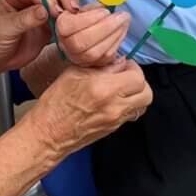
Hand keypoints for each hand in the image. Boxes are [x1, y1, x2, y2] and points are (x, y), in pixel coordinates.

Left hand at [0, 0, 76, 72]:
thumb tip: (45, 11)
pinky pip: (65, 15)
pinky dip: (73, 17)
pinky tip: (76, 23)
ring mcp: (43, 8)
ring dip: (71, 3)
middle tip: (72, 9)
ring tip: (76, 16)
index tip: (56, 11)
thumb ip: (24, 19)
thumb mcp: (4, 29)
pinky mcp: (51, 22)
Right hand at [24, 59, 152, 159]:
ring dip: (137, 94)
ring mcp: (116, 120)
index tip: (123, 64)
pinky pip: (131, 114)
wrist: (49, 133)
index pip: (137, 77)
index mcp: (105, 89)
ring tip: (121, 87)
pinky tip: (114, 99)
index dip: (132, 67)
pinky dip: (129, 105)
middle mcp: (115, 106)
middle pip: (147, 93)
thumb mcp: (74, 73)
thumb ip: (100, 66)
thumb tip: (118, 62)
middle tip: (126, 75)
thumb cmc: (55, 102)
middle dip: (139, 81)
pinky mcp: (113, 129)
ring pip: (142, 105)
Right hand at [57, 4, 129, 66]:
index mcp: (62, 28)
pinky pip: (105, 57)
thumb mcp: (82, 8)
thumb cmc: (83, 18)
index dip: (89, 18)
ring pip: (95, 52)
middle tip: (123, 16)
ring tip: (125, 22)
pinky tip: (122, 31)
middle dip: (106, 28)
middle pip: (82, 41)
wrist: (81, 36)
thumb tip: (105, 4)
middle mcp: (67, 46)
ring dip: (114, 35)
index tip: (106, 10)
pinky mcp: (93, 65)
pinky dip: (116, 43)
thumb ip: (90, 7)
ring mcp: (79, 58)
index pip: (70, 26)